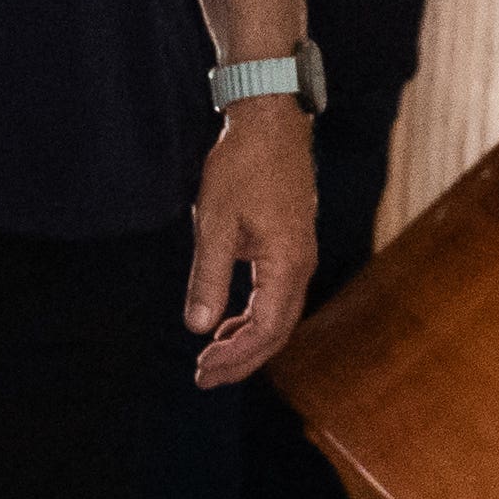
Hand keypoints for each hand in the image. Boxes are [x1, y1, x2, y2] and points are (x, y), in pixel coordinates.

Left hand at [188, 98, 319, 384]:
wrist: (271, 122)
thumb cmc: (242, 166)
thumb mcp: (215, 223)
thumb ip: (208, 277)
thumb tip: (198, 327)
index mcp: (286, 263)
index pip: (265, 329)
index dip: (235, 357)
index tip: (201, 370)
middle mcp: (300, 264)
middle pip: (277, 330)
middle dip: (241, 359)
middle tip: (203, 376)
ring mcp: (299, 254)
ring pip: (278, 315)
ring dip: (247, 340)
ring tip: (212, 356)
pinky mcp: (291, 245)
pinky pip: (277, 295)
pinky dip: (253, 316)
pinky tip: (228, 321)